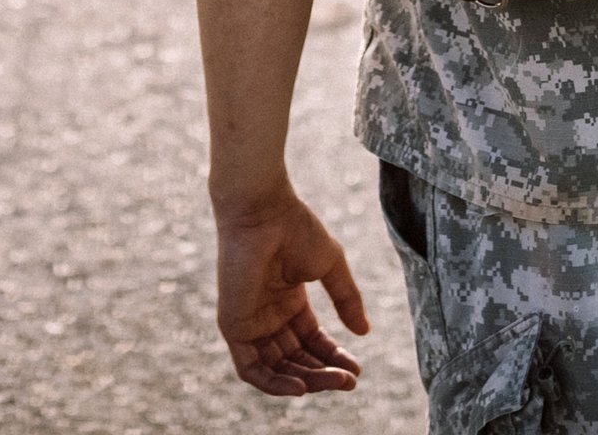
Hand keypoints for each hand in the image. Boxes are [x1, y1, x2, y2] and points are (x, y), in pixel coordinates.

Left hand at [212, 190, 367, 395]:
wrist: (263, 211)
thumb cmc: (295, 228)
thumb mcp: (331, 267)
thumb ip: (346, 300)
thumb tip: (364, 333)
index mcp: (289, 300)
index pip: (312, 341)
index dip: (334, 357)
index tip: (357, 370)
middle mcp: (269, 314)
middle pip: (297, 358)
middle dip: (324, 373)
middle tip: (349, 381)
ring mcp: (250, 321)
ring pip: (277, 368)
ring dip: (306, 380)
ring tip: (334, 381)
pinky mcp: (234, 326)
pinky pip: (250, 369)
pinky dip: (274, 383)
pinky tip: (302, 386)